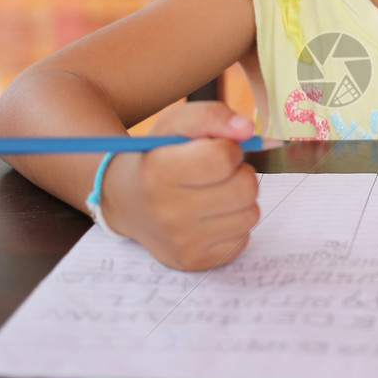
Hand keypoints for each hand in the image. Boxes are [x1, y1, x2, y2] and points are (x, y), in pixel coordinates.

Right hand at [102, 102, 260, 269]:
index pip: (223, 157)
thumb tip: (248, 129)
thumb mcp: (175, 124)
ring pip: (250, 215)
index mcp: (159, 172)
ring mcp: (181, 242)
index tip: (217, 149)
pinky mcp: (195, 261)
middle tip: (220, 173)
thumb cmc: (158, 156)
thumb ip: (211, 116)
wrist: (127, 201)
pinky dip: (234, 224)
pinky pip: (243, 239)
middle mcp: (167, 212)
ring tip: (215, 193)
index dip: (229, 148)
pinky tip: (212, 216)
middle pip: (245, 188)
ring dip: (241, 200)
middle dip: (240, 173)